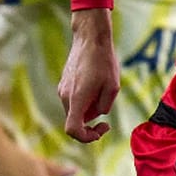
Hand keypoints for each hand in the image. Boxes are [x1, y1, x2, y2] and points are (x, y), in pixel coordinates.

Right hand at [58, 10, 118, 141]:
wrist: (90, 38)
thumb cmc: (103, 61)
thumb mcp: (112, 87)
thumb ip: (104, 106)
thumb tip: (97, 114)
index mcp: (76, 99)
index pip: (73, 130)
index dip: (86, 138)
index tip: (101, 129)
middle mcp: (65, 96)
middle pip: (75, 121)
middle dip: (91, 124)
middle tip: (106, 122)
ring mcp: (62, 89)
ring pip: (75, 111)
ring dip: (89, 111)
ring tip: (103, 93)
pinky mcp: (64, 83)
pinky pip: (73, 101)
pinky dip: (84, 102)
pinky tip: (97, 86)